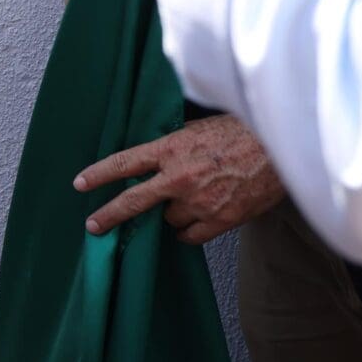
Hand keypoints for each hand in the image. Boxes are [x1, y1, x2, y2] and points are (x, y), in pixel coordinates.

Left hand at [74, 115, 284, 245]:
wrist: (281, 148)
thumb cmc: (243, 130)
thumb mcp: (201, 126)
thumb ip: (175, 141)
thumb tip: (155, 151)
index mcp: (171, 148)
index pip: (124, 163)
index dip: (98, 175)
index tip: (80, 183)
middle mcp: (179, 178)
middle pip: (133, 202)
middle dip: (109, 215)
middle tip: (93, 225)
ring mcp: (199, 202)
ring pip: (168, 219)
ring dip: (172, 212)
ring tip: (191, 196)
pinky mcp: (220, 220)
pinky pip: (190, 236)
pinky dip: (189, 229)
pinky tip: (198, 217)